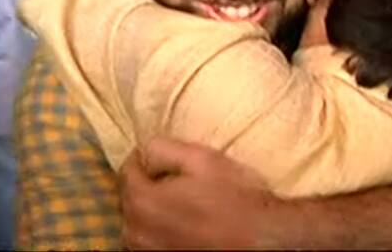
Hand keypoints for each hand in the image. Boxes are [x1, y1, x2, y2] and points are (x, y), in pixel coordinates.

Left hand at [120, 138, 287, 249]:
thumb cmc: (235, 199)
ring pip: (138, 222)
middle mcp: (136, 233)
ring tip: (182, 203)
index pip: (127, 169)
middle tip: (176, 179)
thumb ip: (162, 149)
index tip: (163, 156)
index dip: (144, 157)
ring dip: (152, 209)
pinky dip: (160, 230)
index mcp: (141, 202)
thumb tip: (143, 150)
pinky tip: (185, 224)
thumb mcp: (201, 159)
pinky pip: (150, 242)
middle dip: (147, 184)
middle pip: (130, 197)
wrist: (264, 241)